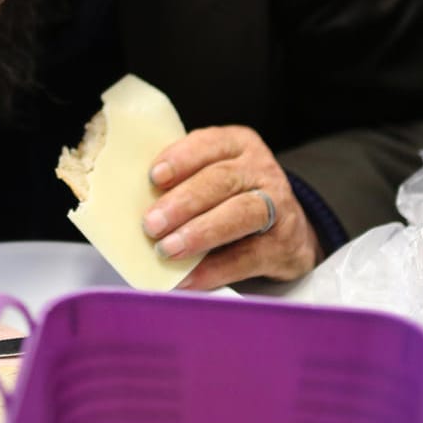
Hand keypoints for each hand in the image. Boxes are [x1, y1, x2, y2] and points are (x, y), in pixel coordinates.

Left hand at [141, 126, 321, 289]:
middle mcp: (260, 170)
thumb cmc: (233, 199)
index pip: (209, 144)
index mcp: (237, 145)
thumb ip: (181, 182)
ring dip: (200, 232)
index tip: (154, 177)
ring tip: (168, 249)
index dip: (181, 159)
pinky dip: (214, 269)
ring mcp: (277, 206)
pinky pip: (247, 257)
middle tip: (151, 224)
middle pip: (221, 181)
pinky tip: (188, 278)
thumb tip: (134, 205)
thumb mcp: (213, 176)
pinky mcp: (284, 244)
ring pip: (240, 213)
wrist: (288, 232)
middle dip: (183, 202)